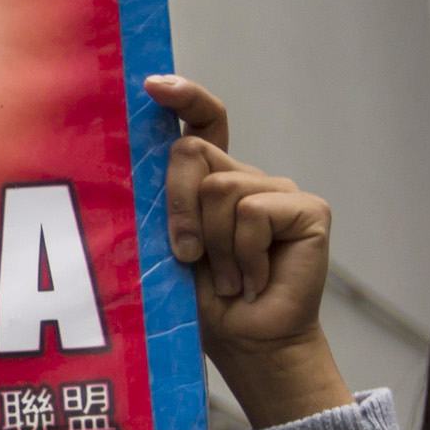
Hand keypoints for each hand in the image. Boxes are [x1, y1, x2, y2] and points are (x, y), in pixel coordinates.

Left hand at [147, 76, 350, 427]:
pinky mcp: (307, 209)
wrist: (248, 344)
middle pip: (191, 152)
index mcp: (211, 181)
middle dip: (176, 207)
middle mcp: (246, 178)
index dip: (184, 97)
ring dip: (213, 243)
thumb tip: (123, 174)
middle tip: (187, 257)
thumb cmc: (204, 304)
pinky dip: (245, 252)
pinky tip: (256, 279)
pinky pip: (254, 211)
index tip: (153, 85)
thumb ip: (161, 207)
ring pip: (220, 186)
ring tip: (229, 277)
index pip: (202, 123)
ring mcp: (279, 191)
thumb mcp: (167, 249)